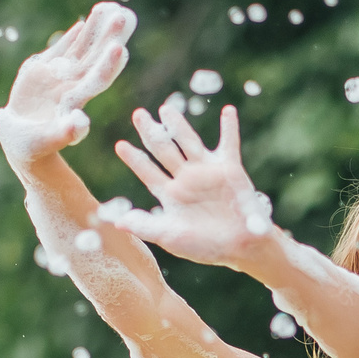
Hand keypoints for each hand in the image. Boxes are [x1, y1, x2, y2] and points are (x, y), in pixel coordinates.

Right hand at [0, 3, 135, 162]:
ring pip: (80, 50)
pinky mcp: (43, 73)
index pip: (96, 79)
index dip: (108, 64)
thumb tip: (80, 124)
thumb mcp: (46, 141)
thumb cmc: (33, 148)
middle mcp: (72, 86)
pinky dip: (71, 38)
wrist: (20, 143)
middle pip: (94, 58)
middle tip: (123, 16)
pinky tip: (82, 24)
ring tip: (106, 8)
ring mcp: (59, 78)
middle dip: (107, 37)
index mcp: (75, 101)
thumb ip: (63, 132)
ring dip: (93, 30)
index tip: (120, 48)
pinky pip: (60, 52)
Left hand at [104, 104, 280, 269]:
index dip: (135, 159)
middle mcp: (186, 179)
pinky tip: (228, 110)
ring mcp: (207, 171)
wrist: (241, 248)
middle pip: (164, 150)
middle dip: (151, 132)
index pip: (148, 172)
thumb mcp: (171, 237)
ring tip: (166, 109)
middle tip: (138, 114)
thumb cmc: (206, 246)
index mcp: (171, 195)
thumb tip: (117, 222)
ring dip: (178, 125)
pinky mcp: (229, 169)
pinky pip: (229, 144)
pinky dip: (230, 128)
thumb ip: (146, 226)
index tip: (120, 145)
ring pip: (188, 142)